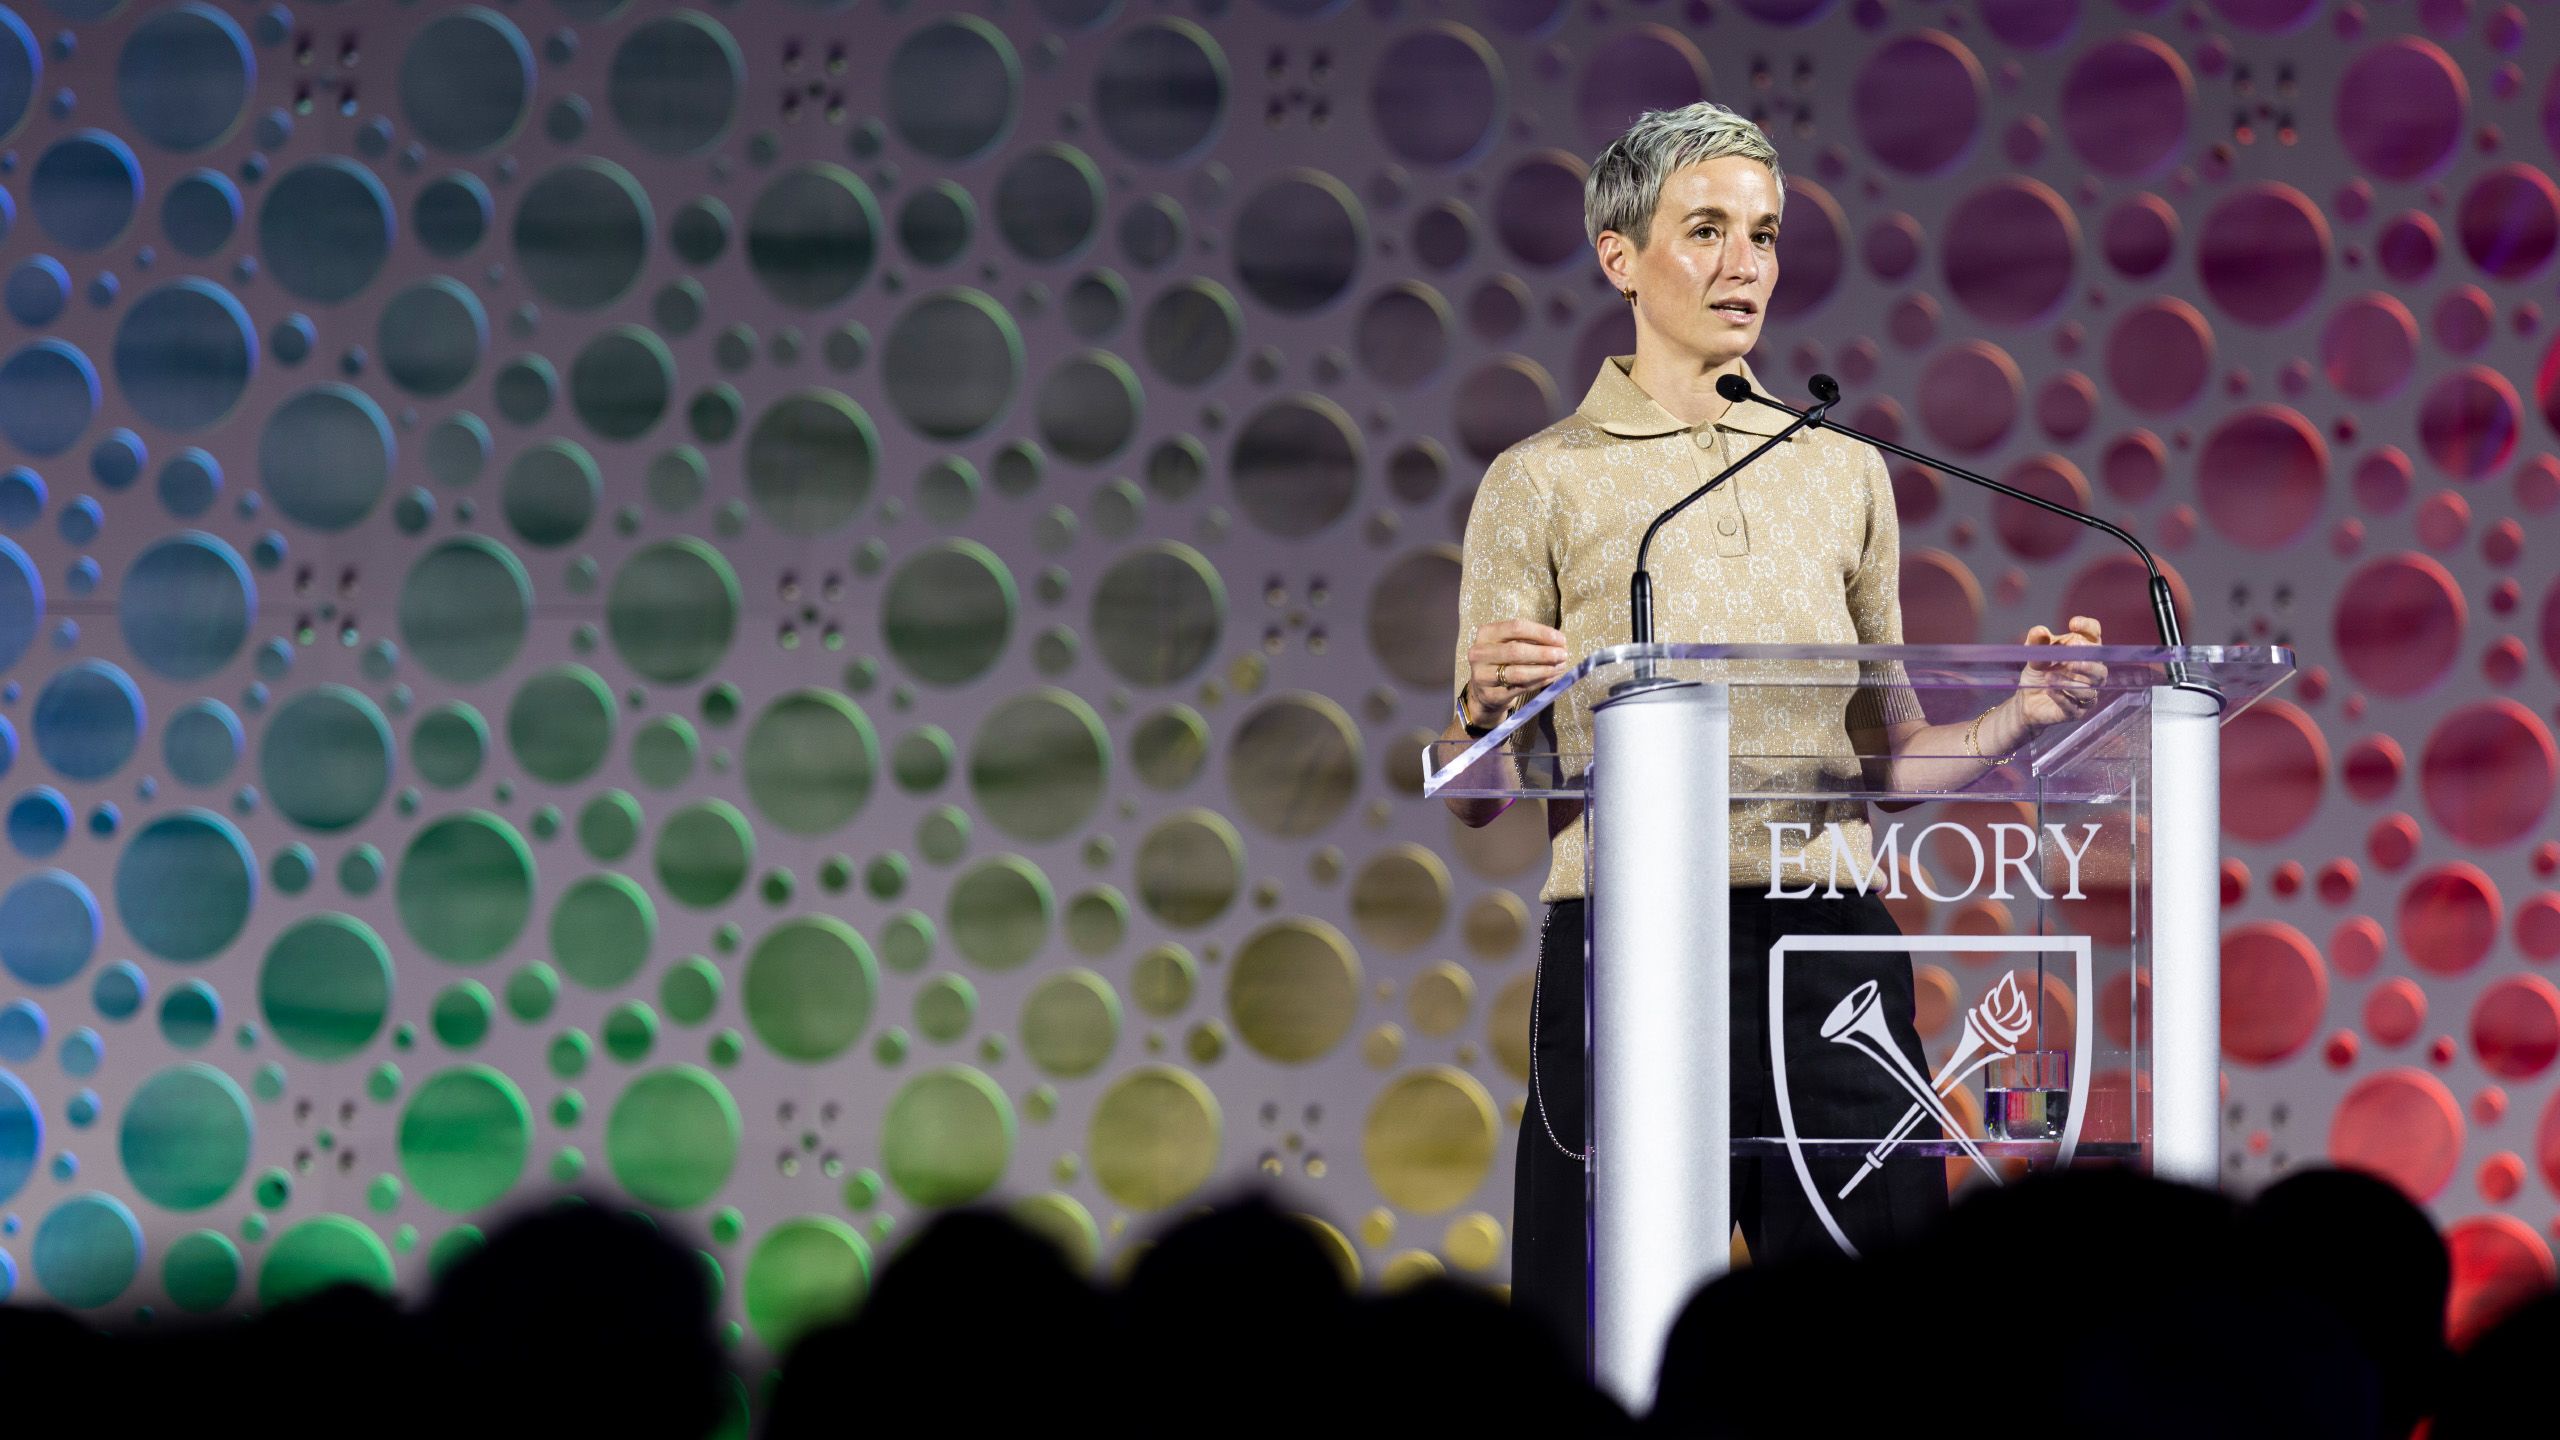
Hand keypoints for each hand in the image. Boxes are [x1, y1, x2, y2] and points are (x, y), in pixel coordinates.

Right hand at [1463, 619, 1569, 727]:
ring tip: (1560, 667)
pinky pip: (1520, 688)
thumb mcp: (1508, 643)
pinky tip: (1551, 678)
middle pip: (1516, 650)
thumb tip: (1559, 642)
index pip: (1516, 627)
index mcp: (1486, 633)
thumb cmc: (1502, 661)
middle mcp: (1479, 653)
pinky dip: (1539, 682)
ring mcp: (1482, 676)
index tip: (1560, 639)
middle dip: (1544, 653)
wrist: (1484, 691)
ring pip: (1518, 672)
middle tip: (1563, 655)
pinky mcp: (1490, 695)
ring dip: (1544, 669)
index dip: (1541, 633)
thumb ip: (1529, 640)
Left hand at [2013, 615, 2105, 729]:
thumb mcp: (2033, 654)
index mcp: (2084, 652)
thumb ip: (2036, 642)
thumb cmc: (2038, 672)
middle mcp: (2090, 673)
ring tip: (2049, 676)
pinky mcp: (2075, 712)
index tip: (2073, 624)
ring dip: (2070, 682)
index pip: (2095, 636)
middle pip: (2100, 668)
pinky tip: (2049, 690)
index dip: (2088, 628)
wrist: (2026, 700)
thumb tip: (2040, 631)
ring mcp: (2085, 694)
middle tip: (2071, 657)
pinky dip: (2061, 697)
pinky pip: (2073, 706)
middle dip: (2087, 663)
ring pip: (2089, 690)